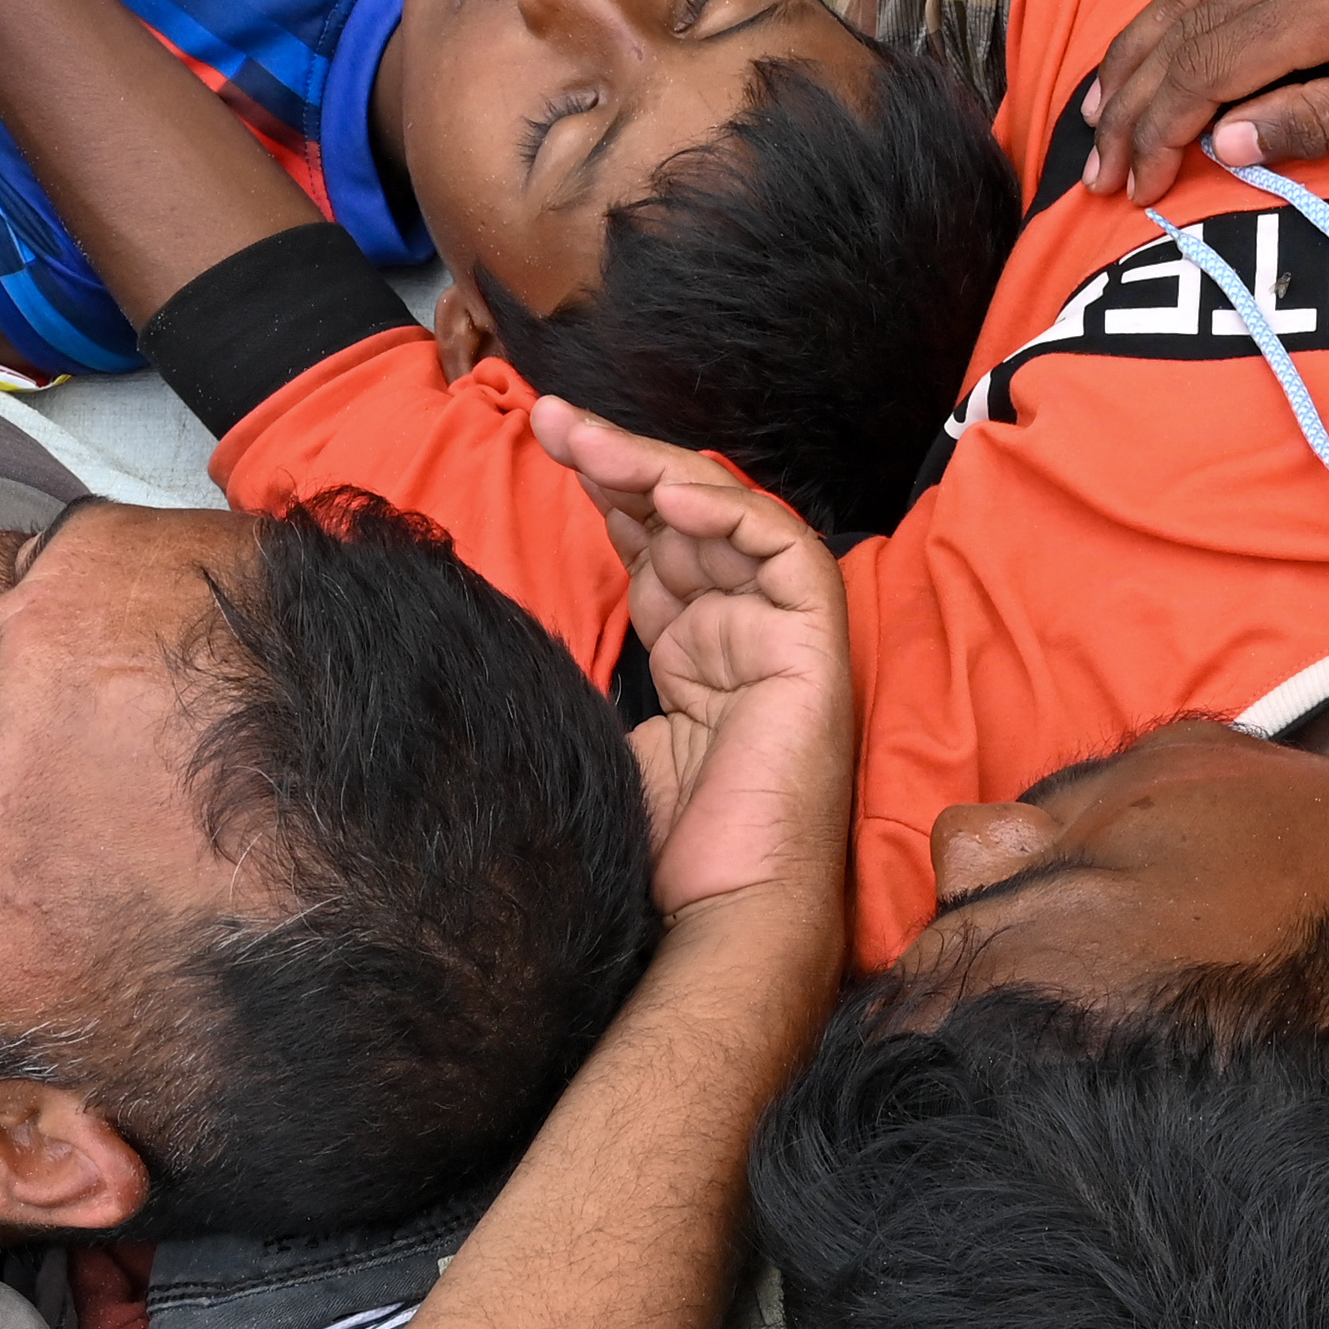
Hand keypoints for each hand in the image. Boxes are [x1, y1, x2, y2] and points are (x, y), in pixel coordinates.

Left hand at [528, 397, 859, 929]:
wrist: (730, 912)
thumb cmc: (670, 849)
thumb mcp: (607, 735)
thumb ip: (592, 671)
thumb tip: (513, 636)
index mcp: (693, 648)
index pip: (650, 543)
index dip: (601, 488)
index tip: (542, 445)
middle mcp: (739, 628)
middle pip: (682, 516)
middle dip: (617, 458)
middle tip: (551, 416)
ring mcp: (780, 632)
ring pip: (729, 515)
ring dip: (657, 468)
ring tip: (588, 438)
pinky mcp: (816, 645)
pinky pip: (784, 551)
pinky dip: (732, 513)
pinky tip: (669, 493)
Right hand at [1073, 0, 1328, 204]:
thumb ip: (1325, 118)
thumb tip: (1223, 145)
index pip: (1203, 69)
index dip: (1155, 133)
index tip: (1132, 191)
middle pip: (1181, 27)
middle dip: (1128, 104)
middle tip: (1095, 173)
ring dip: (1141, 52)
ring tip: (1106, 114)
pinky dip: (1181, 4)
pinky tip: (1173, 35)